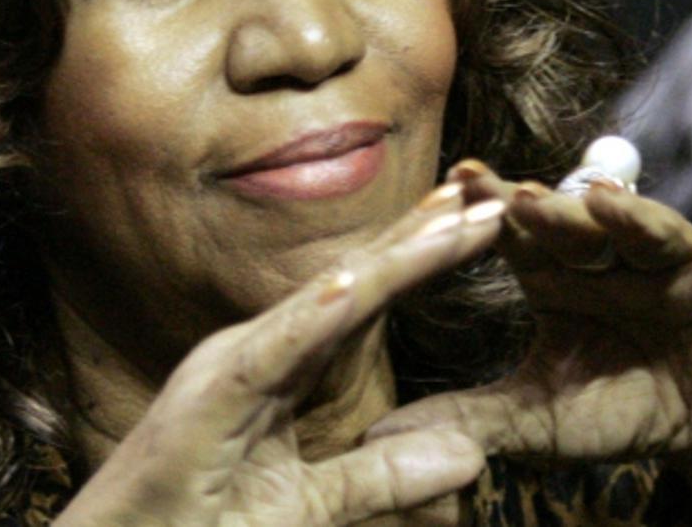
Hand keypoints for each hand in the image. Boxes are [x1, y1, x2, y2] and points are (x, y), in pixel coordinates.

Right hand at [56, 183, 505, 526]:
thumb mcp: (314, 510)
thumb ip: (385, 476)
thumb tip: (469, 458)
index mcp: (280, 367)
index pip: (364, 305)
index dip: (422, 260)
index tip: (481, 222)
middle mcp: (257, 353)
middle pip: (352, 287)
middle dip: (420, 241)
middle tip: (486, 196)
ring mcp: (228, 369)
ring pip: (321, 307)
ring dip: (387, 264)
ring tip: (446, 222)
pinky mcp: (206, 402)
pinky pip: (267, 356)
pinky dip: (308, 320)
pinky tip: (350, 288)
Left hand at [367, 159, 691, 524]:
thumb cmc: (621, 409)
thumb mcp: (540, 417)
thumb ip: (469, 417)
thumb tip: (378, 432)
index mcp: (558, 278)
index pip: (518, 236)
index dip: (490, 210)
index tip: (454, 180)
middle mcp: (611, 258)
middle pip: (577, 229)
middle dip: (550, 214)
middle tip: (518, 199)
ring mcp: (676, 262)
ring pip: (648, 230)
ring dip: (628, 213)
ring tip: (600, 201)